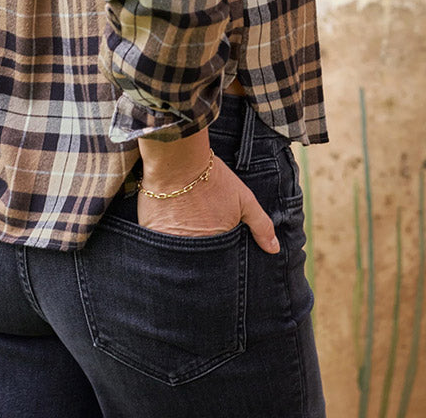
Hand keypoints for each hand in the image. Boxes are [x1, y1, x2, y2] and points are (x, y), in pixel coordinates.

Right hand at [137, 153, 279, 252]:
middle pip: (197, 262)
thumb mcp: (244, 198)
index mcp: (217, 243)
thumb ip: (261, 225)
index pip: (219, 262)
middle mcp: (193, 249)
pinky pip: (157, 245)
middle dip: (200, 258)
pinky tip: (165, 226)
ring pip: (176, 256)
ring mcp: (170, 243)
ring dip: (180, 249)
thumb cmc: (213, 178)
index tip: (215, 245)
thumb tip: (274, 250)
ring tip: (182, 232)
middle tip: (198, 238)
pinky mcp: (151, 233)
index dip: (219, 256)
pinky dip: (162, 240)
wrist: (178, 161)